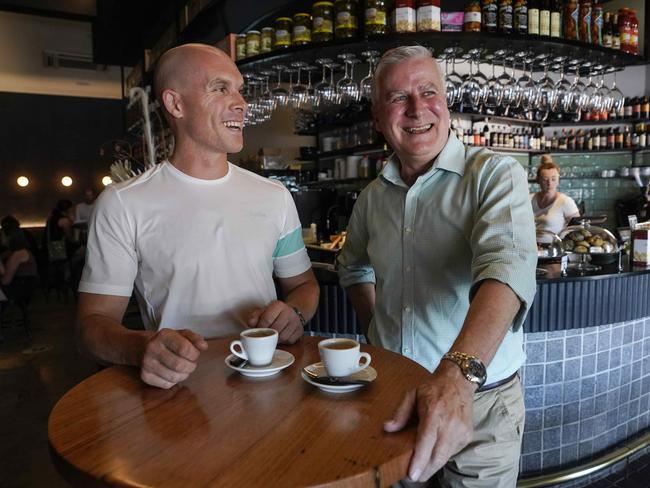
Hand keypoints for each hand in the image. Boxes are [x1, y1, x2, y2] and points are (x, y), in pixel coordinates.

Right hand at [140, 329, 207, 388]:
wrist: (144, 347)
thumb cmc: (168, 341)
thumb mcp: (182, 334)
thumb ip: (195, 339)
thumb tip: (204, 346)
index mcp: (164, 335)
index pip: (185, 349)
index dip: (194, 354)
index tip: (194, 354)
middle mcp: (152, 348)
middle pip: (179, 365)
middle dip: (190, 366)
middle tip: (191, 364)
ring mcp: (147, 363)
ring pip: (174, 377)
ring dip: (184, 375)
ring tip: (183, 369)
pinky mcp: (145, 376)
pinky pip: (166, 385)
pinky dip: (174, 381)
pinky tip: (173, 373)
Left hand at [247, 300, 303, 343]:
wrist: (292, 311)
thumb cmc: (274, 313)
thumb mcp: (264, 310)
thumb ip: (255, 316)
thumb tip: (250, 324)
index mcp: (278, 305)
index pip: (267, 319)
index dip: (260, 327)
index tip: (258, 330)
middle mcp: (289, 312)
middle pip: (275, 329)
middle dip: (267, 334)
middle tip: (264, 335)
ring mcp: (296, 322)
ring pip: (283, 337)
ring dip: (276, 340)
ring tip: (272, 337)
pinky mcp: (300, 331)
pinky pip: (290, 341)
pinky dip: (284, 342)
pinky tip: (280, 337)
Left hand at [383, 362, 475, 481]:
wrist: (459, 381)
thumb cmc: (433, 388)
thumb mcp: (412, 394)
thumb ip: (400, 412)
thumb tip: (388, 428)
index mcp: (434, 413)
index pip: (426, 441)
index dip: (419, 460)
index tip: (412, 475)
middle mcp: (450, 424)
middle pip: (438, 456)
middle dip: (425, 471)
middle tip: (414, 477)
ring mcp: (461, 431)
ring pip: (446, 457)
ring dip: (433, 466)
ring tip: (422, 469)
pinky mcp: (467, 435)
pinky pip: (452, 452)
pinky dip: (442, 456)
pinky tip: (434, 453)